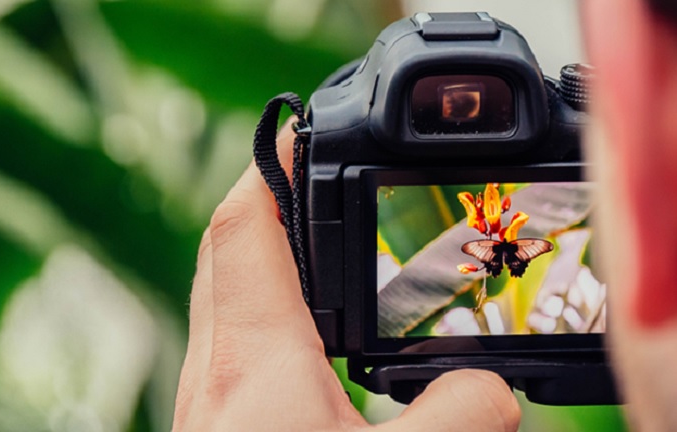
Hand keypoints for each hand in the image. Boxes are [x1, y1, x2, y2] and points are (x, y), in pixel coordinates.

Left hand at [172, 122, 520, 430]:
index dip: (271, 167)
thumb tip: (494, 388)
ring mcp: (206, 396)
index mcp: (256, 359)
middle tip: (312, 182)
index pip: (245, 226)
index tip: (301, 132)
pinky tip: (305, 339)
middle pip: (226, 249)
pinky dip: (263, 312)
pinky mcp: (214, 422)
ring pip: (222, 295)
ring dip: (263, 258)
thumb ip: (457, 416)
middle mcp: (217, 367)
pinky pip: (228, 340)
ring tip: (316, 249)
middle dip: (268, 202)